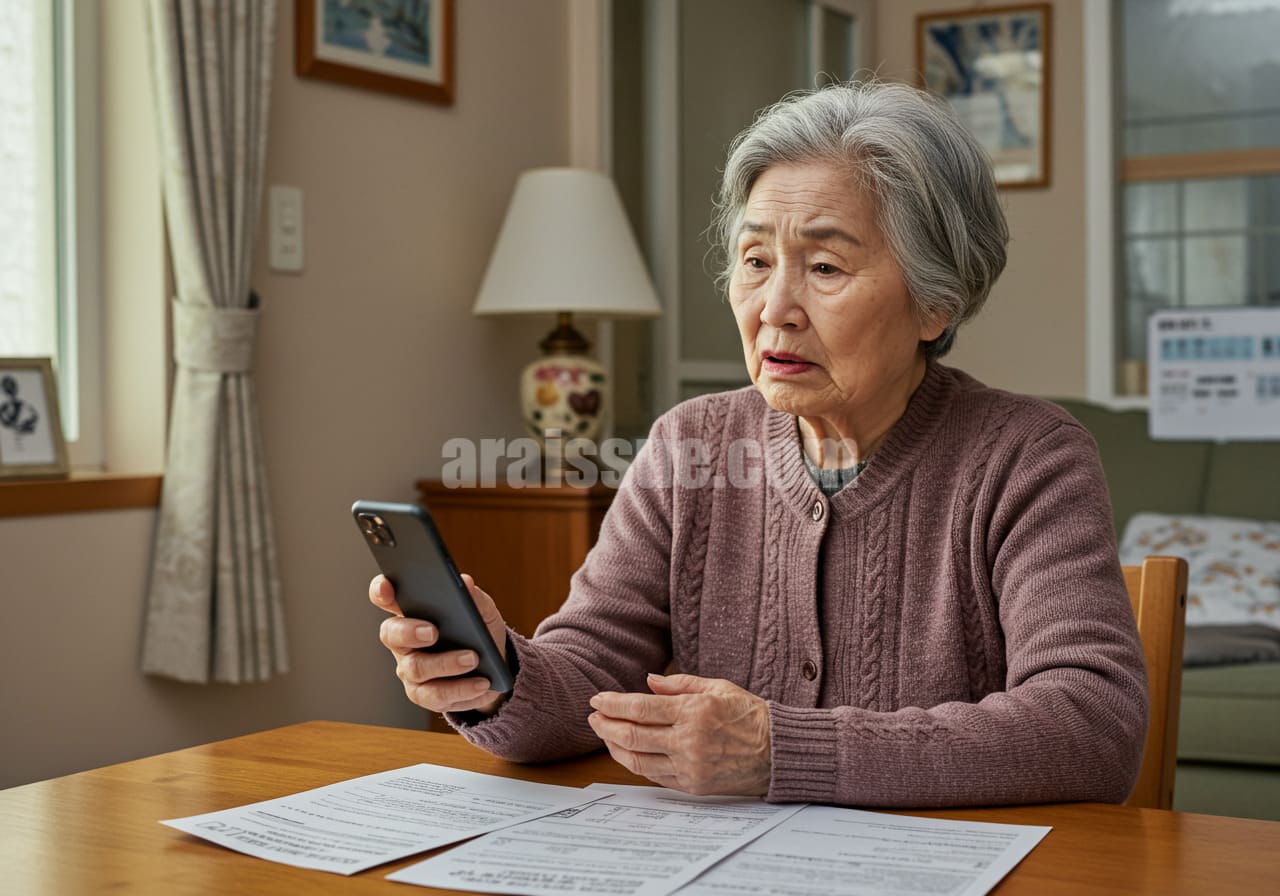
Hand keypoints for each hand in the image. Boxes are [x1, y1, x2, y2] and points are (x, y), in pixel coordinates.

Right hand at [370, 573, 510, 715]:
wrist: (493, 668)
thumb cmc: (480, 632)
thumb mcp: (483, 611)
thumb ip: (474, 597)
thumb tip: (466, 583)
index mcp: (412, 612)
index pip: (386, 598)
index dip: (381, 591)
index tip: (387, 588)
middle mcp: (403, 641)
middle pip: (391, 634)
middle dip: (409, 632)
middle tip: (433, 632)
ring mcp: (410, 669)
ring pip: (416, 668)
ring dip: (446, 663)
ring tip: (473, 658)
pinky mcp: (424, 695)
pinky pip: (436, 695)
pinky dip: (461, 689)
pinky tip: (481, 683)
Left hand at [587, 673, 770, 795]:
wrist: (778, 752)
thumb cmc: (750, 715)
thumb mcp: (717, 687)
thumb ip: (679, 684)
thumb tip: (647, 682)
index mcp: (694, 712)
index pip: (641, 708)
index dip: (613, 704)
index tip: (597, 699)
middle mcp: (689, 741)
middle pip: (632, 736)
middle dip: (606, 725)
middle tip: (593, 716)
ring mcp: (690, 766)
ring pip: (638, 760)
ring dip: (615, 747)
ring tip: (605, 734)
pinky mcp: (692, 786)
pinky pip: (654, 775)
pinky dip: (636, 763)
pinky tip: (627, 752)